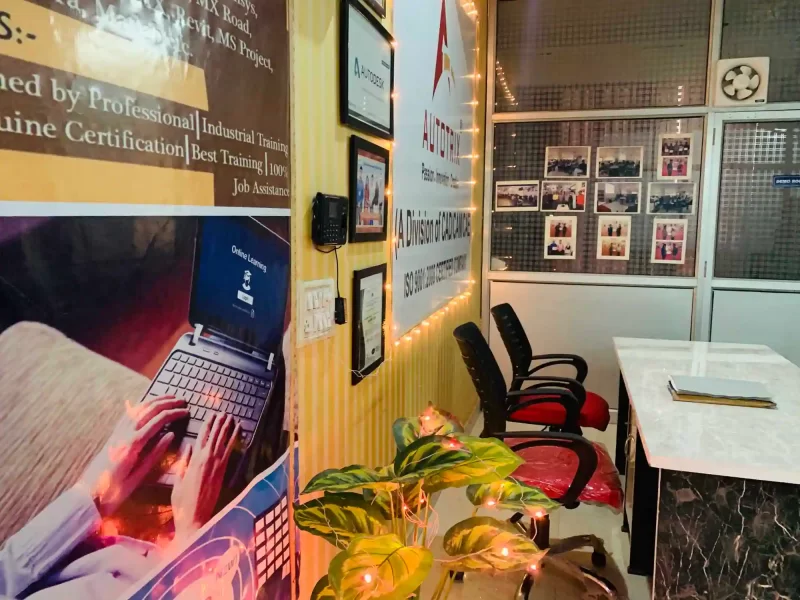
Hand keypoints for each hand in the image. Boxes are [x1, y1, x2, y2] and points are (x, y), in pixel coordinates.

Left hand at [80, 396, 188, 516]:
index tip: (187, 411)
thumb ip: (155, 454)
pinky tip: (146, 404)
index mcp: (133, 444)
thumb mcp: (138, 477)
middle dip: (167, 402)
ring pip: (138, 409)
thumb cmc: (114, 492)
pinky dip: (140, 406)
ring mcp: (117, 433)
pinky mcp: (113, 436)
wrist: (86, 498)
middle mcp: (124, 434)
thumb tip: (171, 434)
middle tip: (182, 400)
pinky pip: (128, 415)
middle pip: (148, 410)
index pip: (158, 421)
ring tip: (169, 398)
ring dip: (154, 401)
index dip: (174, 413)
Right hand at [171, 413, 239, 541]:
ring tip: (231, 417)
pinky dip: (234, 440)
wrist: (194, 517)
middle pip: (214, 436)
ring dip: (227, 428)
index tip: (210, 415)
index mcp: (193, 461)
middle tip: (223, 412)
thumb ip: (184, 462)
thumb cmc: (182, 502)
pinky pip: (230, 451)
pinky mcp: (223, 472)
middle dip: (218, 423)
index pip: (201, 437)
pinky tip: (238, 432)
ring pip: (223, 441)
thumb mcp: (178, 480)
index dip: (206, 425)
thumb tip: (188, 446)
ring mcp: (216, 465)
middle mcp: (206, 460)